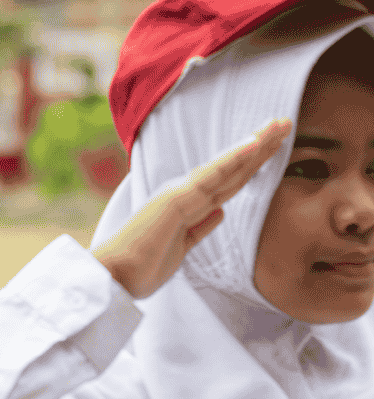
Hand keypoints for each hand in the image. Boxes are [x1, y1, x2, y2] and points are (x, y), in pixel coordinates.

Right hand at [92, 119, 291, 297]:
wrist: (113, 275)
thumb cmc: (141, 266)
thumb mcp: (181, 248)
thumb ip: (200, 228)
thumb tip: (220, 212)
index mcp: (186, 205)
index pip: (228, 182)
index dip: (253, 163)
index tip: (274, 146)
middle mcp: (184, 193)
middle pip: (233, 169)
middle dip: (261, 146)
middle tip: (285, 123)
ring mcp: (180, 194)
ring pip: (227, 167)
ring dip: (254, 145)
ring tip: (278, 125)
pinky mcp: (177, 200)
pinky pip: (211, 177)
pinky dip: (232, 159)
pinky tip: (252, 145)